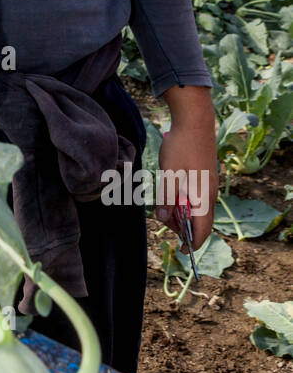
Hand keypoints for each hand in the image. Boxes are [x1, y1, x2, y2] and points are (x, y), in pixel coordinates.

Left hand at [155, 123, 218, 249]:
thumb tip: (164, 220)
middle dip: (181, 225)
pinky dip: (184, 199)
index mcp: (204, 198)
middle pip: (199, 221)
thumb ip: (167, 200)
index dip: (192, 244)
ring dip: (181, 210)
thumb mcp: (169, 176)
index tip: (180, 250)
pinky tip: (172, 189)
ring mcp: (209, 185)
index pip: (203, 231)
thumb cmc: (181, 148)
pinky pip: (196, 196)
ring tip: (164, 200)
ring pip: (196, 208)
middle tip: (162, 215)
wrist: (195, 122)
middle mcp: (210, 194)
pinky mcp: (206, 177)